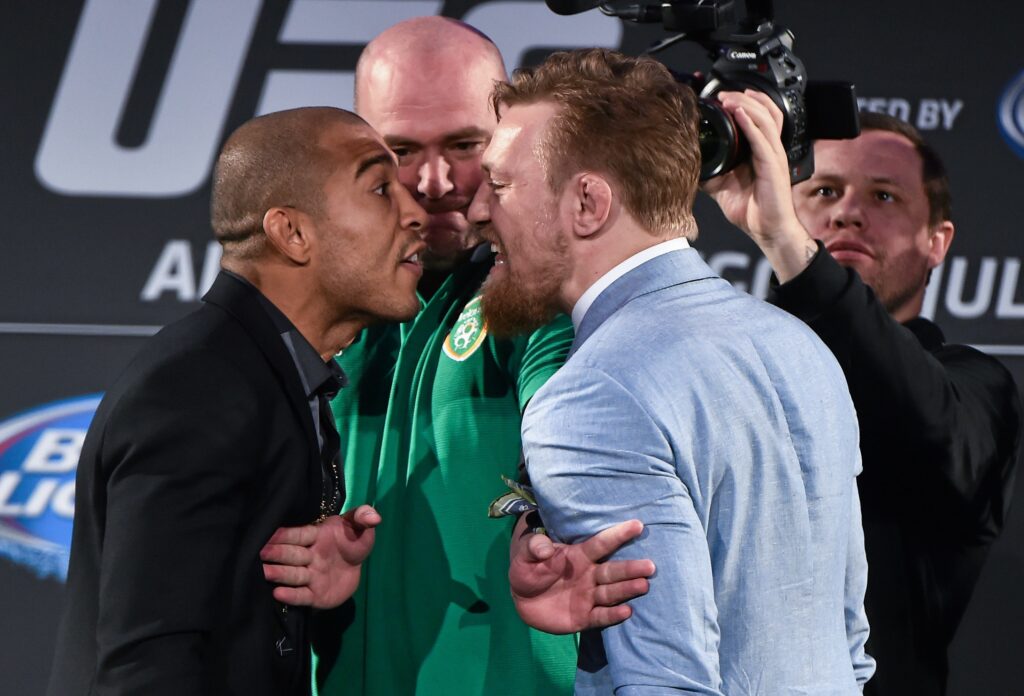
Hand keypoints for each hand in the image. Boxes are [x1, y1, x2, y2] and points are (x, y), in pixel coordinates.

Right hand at [260, 505, 380, 607]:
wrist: (356, 566)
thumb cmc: (353, 540)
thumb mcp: (360, 525)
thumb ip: (364, 517)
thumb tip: (375, 516)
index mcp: (317, 536)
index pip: (300, 534)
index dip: (286, 534)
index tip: (269, 533)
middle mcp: (310, 556)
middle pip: (292, 554)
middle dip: (277, 553)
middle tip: (261, 553)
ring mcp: (311, 576)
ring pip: (293, 574)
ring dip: (279, 573)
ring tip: (265, 573)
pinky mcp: (315, 595)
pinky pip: (302, 595)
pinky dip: (291, 595)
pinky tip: (278, 594)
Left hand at [508, 517, 654, 633]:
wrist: (521, 599)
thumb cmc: (528, 569)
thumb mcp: (524, 554)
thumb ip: (534, 547)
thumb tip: (544, 547)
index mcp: (578, 556)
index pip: (601, 544)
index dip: (618, 535)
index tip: (637, 525)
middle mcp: (588, 575)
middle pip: (612, 571)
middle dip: (630, 568)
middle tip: (651, 566)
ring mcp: (588, 596)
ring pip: (610, 592)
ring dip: (626, 589)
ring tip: (643, 585)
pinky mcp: (583, 617)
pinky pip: (600, 616)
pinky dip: (613, 614)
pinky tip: (627, 611)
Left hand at [702, 90, 816, 281]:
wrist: (768, 230)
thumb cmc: (752, 210)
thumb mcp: (723, 186)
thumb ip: (711, 172)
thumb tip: (689, 164)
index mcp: (762, 151)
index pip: (761, 116)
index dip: (746, 102)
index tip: (723, 96)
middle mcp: (770, 149)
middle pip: (767, 110)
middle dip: (746, 97)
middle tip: (724, 93)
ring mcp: (774, 156)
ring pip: (766, 119)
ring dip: (747, 105)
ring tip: (729, 99)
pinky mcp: (773, 166)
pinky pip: (763, 139)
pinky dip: (751, 124)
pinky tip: (738, 115)